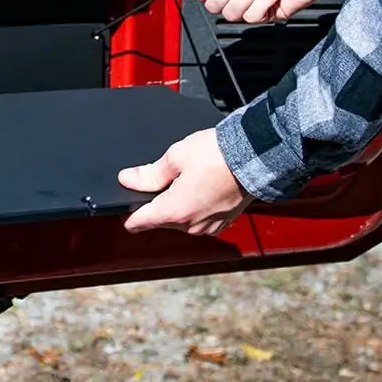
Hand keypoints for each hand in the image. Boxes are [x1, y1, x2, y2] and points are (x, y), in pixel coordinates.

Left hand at [118, 128, 253, 235]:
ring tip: (188, 179)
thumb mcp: (175, 157)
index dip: (129, 212)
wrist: (255, 155)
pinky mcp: (223, 223)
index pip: (138, 223)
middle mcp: (191, 226)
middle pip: (159, 220)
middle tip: (166, 178)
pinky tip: (202, 187)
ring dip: (178, 205)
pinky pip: (199, 220)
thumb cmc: (218, 154)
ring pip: (180, 221)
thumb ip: (148, 173)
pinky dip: (196, 207)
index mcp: (175, 212)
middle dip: (157, 202)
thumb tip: (128, 179)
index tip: (127, 203)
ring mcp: (208, 227)